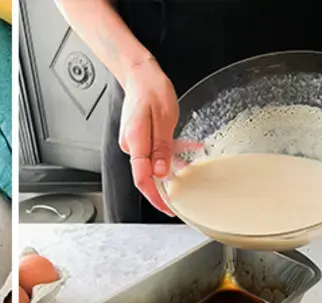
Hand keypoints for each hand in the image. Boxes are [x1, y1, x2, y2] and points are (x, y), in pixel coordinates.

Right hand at [119, 58, 178, 214]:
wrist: (140, 75)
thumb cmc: (152, 90)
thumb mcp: (164, 118)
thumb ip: (161, 148)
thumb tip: (161, 173)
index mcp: (135, 141)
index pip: (142, 179)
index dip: (155, 197)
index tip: (168, 208)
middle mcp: (130, 146)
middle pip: (147, 175)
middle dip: (167, 183)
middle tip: (185, 192)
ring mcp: (133, 143)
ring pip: (152, 164)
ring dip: (171, 165)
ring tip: (191, 158)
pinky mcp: (138, 139)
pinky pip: (153, 154)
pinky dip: (168, 155)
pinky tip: (185, 148)